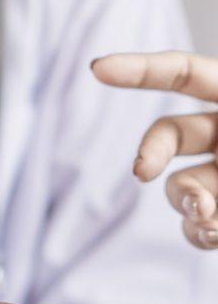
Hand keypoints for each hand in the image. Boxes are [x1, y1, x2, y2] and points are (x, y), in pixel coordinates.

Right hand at [92, 51, 217, 248]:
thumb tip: (193, 196)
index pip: (185, 73)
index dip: (141, 69)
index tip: (97, 69)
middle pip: (168, 134)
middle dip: (149, 151)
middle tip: (141, 172)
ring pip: (179, 187)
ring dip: (185, 202)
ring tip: (208, 218)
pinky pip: (194, 225)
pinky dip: (198, 232)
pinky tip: (214, 234)